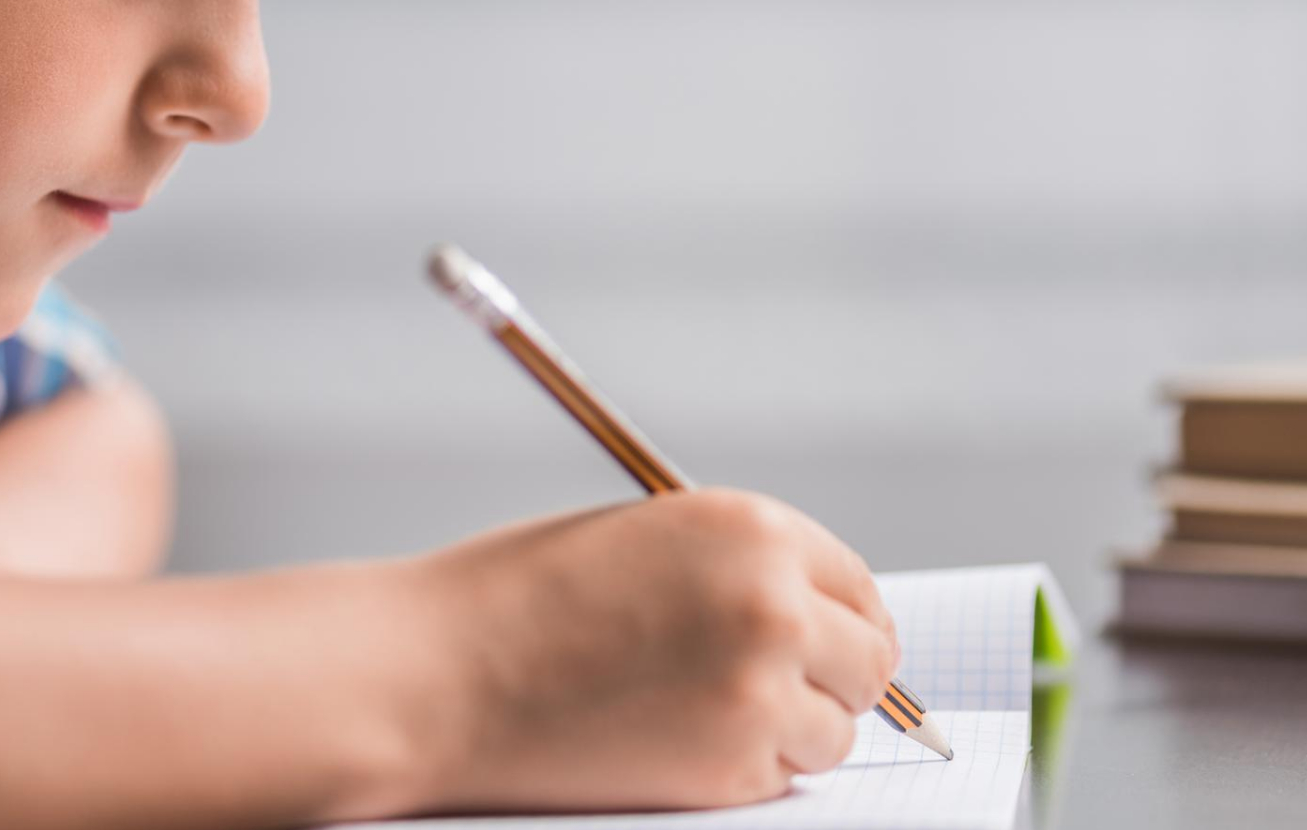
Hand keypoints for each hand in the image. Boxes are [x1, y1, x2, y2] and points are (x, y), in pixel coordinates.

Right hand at [409, 488, 897, 813]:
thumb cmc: (516, 598)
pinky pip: (780, 776)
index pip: (854, 584)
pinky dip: (744, 768)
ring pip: (834, 730)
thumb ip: (734, 565)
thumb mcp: (645, 537)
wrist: (437, 675)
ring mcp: (757, 695)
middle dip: (831, 676)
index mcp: (753, 530)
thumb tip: (809, 613)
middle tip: (780, 688)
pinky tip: (672, 740)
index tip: (826, 639)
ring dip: (791, 728)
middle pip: (869, 660)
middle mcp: (773, 607)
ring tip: (702, 712)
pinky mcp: (729, 770)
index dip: (839, 616)